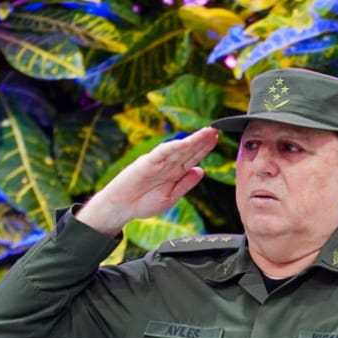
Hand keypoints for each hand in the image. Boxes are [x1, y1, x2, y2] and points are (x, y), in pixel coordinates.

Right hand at [76, 127, 218, 235]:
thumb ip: (185, 184)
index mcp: (174, 173)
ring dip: (192, 140)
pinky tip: (185, 142)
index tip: (216, 139)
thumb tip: (201, 170)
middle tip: (216, 130)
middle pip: (188, 150)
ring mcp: (157, 162)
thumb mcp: (171, 197)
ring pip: (178, 149)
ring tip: (206, 132)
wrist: (121, 208)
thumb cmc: (143, 203)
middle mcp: (167, 165)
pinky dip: (173, 147)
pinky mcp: (146, 163)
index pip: (192, 158)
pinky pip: (161, 154)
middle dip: (202, 140)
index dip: (204, 149)